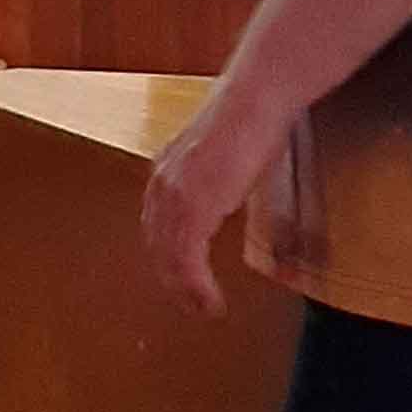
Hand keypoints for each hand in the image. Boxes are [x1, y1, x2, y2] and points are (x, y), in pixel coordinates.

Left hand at [141, 82, 288, 317]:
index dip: (165, 256)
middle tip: (191, 306)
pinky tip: (209, 301)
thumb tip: (226, 197)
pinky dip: (196, 285)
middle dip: (172, 280)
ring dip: (185, 290)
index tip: (178, 280)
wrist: (255, 101)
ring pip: (169, 256)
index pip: (156, 224)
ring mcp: (176, 194)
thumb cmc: (248, 123)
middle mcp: (164, 183)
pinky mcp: (194, 204)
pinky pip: (187, 257)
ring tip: (203, 310)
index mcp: (168, 172)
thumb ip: (216, 181)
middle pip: (157, 244)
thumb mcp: (224, 159)